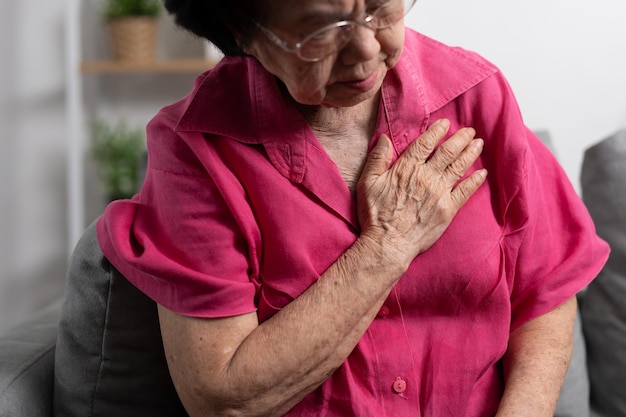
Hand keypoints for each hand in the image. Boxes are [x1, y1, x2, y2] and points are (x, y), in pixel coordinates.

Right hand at [356, 118, 486, 268]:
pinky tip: (482, 173)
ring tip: (478, 144)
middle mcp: (426, 177)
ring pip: (459, 167)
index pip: (425, 144)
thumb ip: (377, 159)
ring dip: (470, 153)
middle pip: (447, 152)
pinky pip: (465, 191)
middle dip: (460, 139)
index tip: (446, 123)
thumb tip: (384, 138)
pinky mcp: (448, 210)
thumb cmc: (375, 215)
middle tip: (469, 131)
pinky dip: (475, 181)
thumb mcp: (367, 183)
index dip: (437, 131)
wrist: (388, 244)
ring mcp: (439, 193)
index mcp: (406, 168)